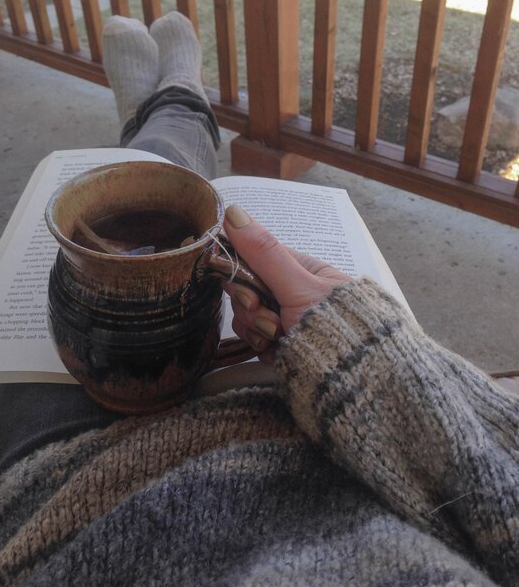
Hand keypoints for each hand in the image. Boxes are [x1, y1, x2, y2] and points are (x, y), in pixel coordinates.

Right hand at [222, 205, 353, 362]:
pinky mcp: (280, 343)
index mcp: (300, 269)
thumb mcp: (299, 287)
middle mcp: (291, 290)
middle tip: (271, 321)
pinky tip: (277, 353)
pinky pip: (254, 339)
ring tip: (279, 339)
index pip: (253, 258)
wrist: (353, 376)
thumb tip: (233, 211)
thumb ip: (265, 253)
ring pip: (247, 316)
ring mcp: (285, 317)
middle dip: (253, 309)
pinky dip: (262, 347)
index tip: (249, 293)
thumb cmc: (335, 325)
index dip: (242, 275)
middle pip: (246, 290)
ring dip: (257, 330)